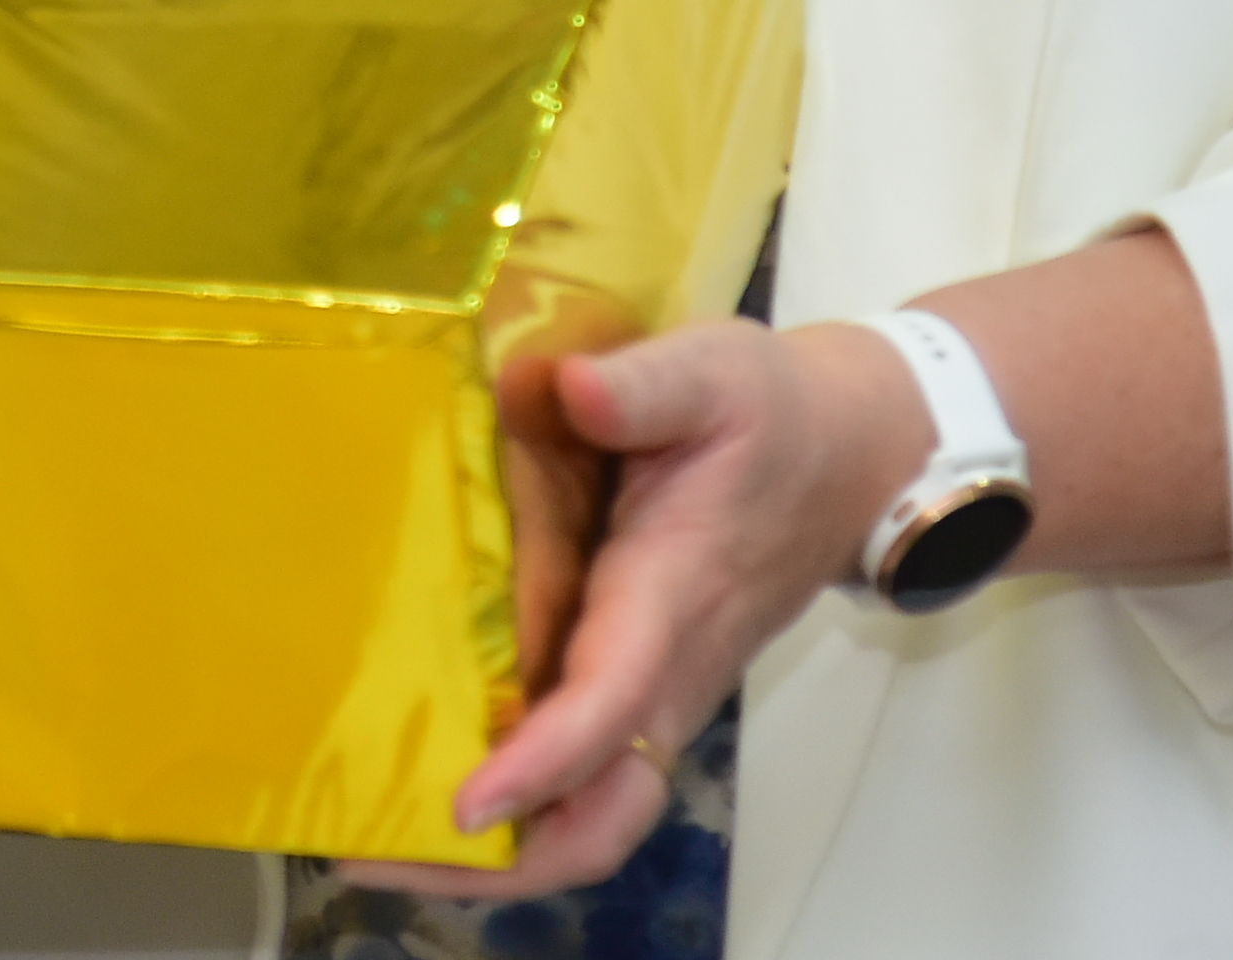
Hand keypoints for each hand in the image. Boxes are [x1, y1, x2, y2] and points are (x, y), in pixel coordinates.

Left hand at [339, 319, 927, 899]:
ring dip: (504, 850)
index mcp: (671, 598)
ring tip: (383, 847)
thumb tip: (568, 388)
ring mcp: (660, 696)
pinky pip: (589, 780)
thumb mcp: (713, 371)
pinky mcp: (646, 690)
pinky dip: (522, 806)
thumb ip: (642, 386)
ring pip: (595, 815)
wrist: (854, 454)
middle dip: (507, 860)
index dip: (542, 760)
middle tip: (378, 858)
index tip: (464, 802)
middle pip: (602, 816)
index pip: (609, 703)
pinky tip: (435, 783)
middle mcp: (666, 674)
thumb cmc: (772, 414)